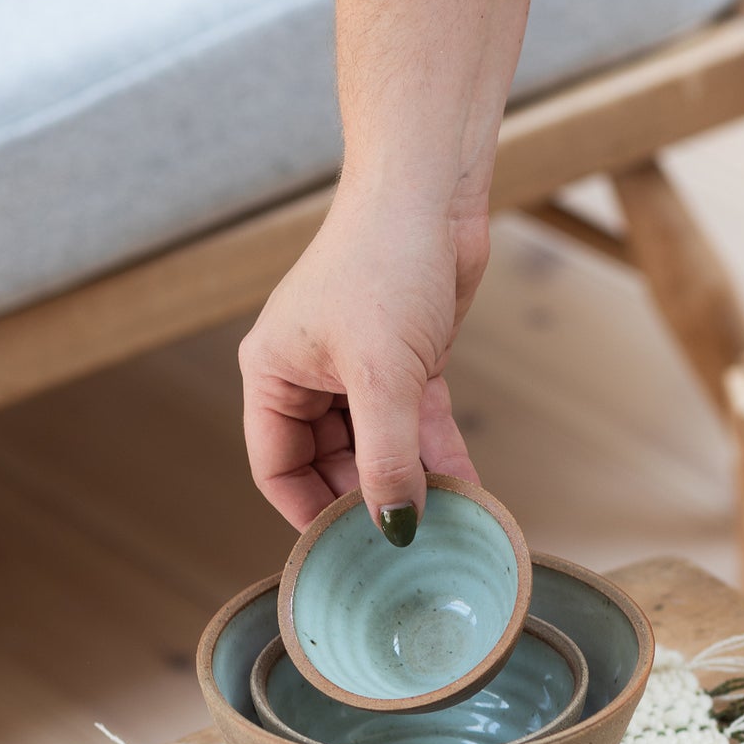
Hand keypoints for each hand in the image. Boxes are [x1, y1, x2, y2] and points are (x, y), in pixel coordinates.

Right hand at [238, 184, 485, 532]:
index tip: (347, 550)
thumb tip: (395, 528)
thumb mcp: (383, 376)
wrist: (431, 192)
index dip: (308, 512)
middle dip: (368, 501)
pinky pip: (419, 425)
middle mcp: (310, 375)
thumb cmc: (384, 261)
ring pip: (380, 447)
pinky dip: (441, 455)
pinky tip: (470, 489)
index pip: (276, 468)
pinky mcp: (409, 361)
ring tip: (446, 526)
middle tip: (406, 545)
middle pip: (330, 465)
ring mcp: (360, 370)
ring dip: (413, 482)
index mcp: (274, 374)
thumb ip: (386, 458)